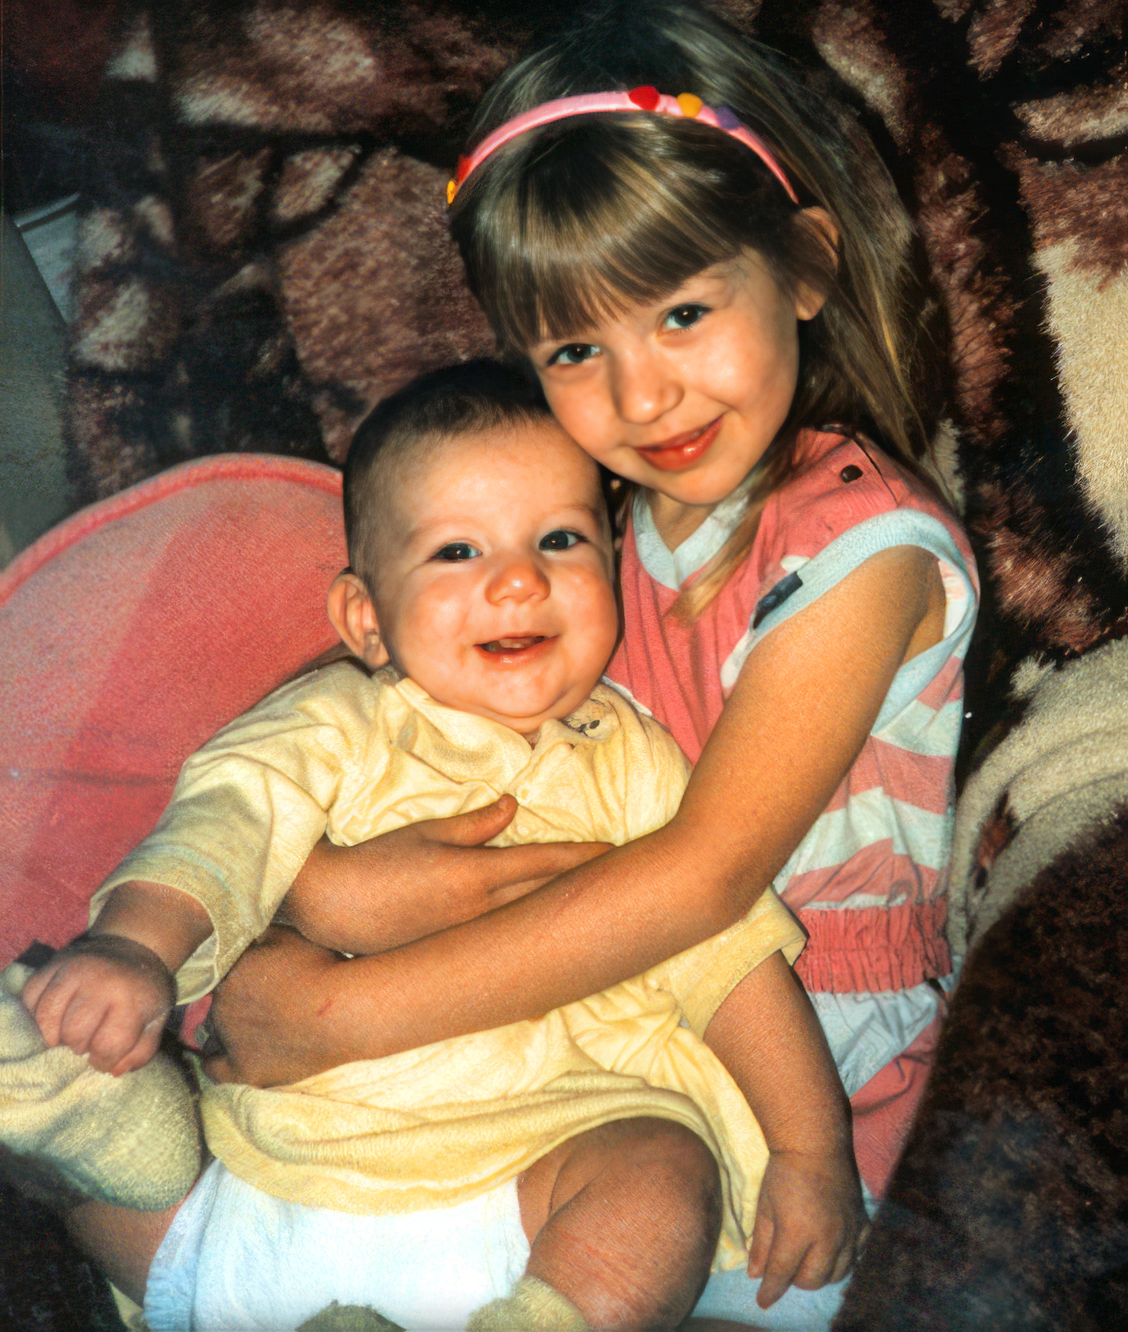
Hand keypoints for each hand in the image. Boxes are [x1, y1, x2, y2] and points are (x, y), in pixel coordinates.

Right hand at [20, 935, 176, 1075]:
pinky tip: (54, 1017)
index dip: (103, 1061)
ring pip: (47, 1017)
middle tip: (87, 1041)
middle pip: (74, 1033)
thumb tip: (113, 1071)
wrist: (133, 948)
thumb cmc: (143, 991)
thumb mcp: (155, 1020)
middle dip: (80, 1046)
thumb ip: (140, 1051)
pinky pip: (30, 997)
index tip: (104, 1056)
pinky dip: (36, 1013)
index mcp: (131, 998)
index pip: (108, 1046)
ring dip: (55, 1033)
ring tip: (68, 1033)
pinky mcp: (52, 963)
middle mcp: (101, 981)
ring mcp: (73, 969)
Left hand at [201, 926, 344, 1086]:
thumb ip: (260, 934)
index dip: (239, 976)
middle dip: (235, 1000)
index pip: (222, 974)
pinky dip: (214, 1062)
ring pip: (214, 1032)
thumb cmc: (321, 970)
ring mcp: (231, 1040)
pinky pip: (214, 1069)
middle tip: (262, 1001)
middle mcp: (222, 1005)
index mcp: (230, 972)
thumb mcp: (291, 937)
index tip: (255, 978)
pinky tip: (218, 1057)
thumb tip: (245, 932)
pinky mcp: (245, 1070)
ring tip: (252, 1027)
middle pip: (219, 1002)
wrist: (342, 1013)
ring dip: (226, 1029)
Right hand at [283, 794, 611, 953]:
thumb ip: (475, 824)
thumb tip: (514, 806)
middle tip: (617, 882)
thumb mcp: (426, 833)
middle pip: (543, 899)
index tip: (612, 852)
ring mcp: (467, 938)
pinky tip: (543, 946)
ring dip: (557, 915)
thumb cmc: (375, 860)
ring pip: (526, 924)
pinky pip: (502, 945)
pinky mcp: (453, 954)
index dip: (580, 857)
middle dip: (580, 889)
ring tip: (588, 907)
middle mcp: (478, 912)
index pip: (541, 864)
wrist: (330, 906)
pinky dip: (525, 938)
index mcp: (474, 875)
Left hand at [747, 1148, 867, 1307]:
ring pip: (836, 1274)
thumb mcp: (765, 1205)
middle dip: (794, 1280)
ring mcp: (848, 1231)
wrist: (816, 1141)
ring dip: (819, 1273)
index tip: (762, 1302)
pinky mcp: (861, 1222)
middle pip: (812, 1280)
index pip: (782, 1274)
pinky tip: (832, 1251)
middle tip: (783, 1267)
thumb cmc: (784, 1171)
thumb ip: (761, 1243)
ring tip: (805, 1259)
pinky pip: (857, 1256)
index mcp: (797, 1232)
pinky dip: (844, 1260)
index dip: (770, 1291)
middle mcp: (827, 1237)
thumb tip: (754, 1274)